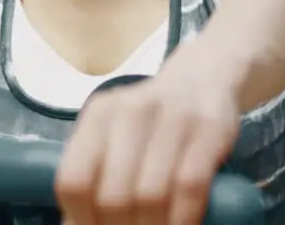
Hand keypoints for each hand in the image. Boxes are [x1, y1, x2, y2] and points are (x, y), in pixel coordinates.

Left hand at [54, 67, 241, 224]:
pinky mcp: (210, 129)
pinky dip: (184, 217)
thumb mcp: (116, 133)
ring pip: (151, 194)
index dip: (81, 218)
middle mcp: (130, 112)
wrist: (204, 75)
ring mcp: (172, 118)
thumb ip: (96, 172)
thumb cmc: (152, 118)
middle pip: (113, 195)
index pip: (74, 180)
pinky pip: (191, 185)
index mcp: (98, 115)